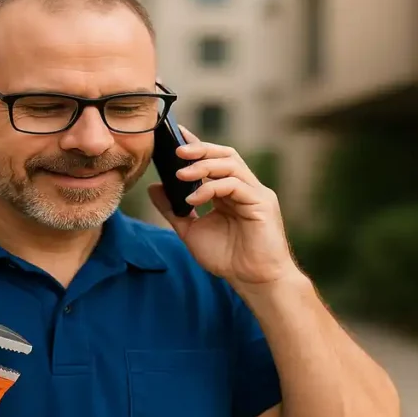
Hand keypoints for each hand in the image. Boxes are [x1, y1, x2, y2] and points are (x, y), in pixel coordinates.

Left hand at [148, 126, 297, 287]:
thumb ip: (173, 209)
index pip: (214, 159)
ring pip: (231, 164)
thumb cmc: (227, 258)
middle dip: (200, 149)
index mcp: (230, 191)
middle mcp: (245, 187)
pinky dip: (211, 188)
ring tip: (181, 175)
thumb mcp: (190, 230)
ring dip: (203, 166)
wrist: (252, 281)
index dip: (196, 145)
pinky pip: (235, 184)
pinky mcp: (263, 203)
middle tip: (177, 151)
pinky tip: (194, 199)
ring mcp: (256, 193)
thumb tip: (154, 187)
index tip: (175, 135)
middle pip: (224, 154)